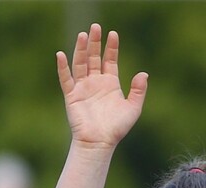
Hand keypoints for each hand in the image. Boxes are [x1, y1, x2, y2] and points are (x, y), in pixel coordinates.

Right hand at [59, 25, 147, 150]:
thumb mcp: (133, 108)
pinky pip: (66, 79)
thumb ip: (139, 90)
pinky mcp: (72, 96)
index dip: (111, 47)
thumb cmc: (116, 128)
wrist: (99, 143)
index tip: (113, 34)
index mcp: (110, 83)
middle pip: (94, 57)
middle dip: (95, 42)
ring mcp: (83, 88)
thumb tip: (144, 73)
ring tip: (83, 35)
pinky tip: (61, 55)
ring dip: (81, 49)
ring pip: (81, 64)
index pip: (110, 59)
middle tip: (95, 27)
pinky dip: (63, 67)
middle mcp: (95, 82)